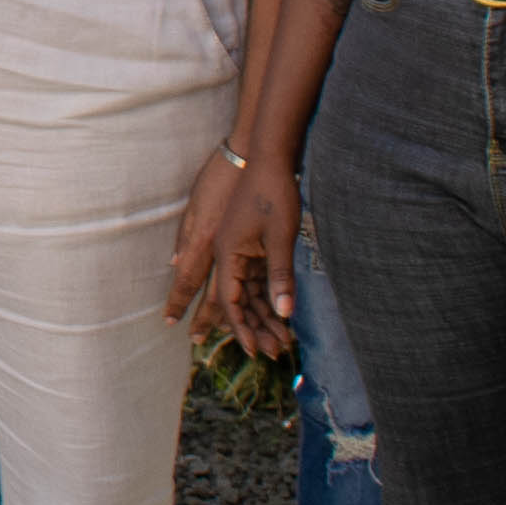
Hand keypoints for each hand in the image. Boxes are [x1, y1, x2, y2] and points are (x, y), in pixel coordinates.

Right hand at [166, 148, 298, 356]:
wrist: (264, 154)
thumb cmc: (272, 192)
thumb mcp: (280, 237)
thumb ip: (280, 275)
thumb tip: (284, 312)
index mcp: (226, 252)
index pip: (226, 300)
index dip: (238, 327)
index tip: (246, 350)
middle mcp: (221, 251)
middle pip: (224, 297)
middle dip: (234, 325)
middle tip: (231, 348)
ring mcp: (229, 242)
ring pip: (238, 287)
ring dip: (255, 311)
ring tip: (271, 333)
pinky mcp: (240, 235)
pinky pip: (244, 273)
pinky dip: (256, 292)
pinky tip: (260, 304)